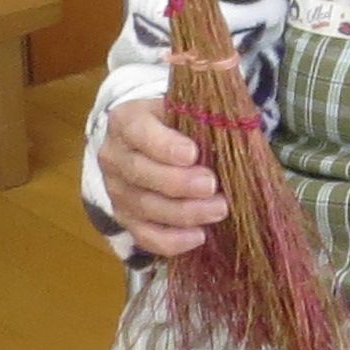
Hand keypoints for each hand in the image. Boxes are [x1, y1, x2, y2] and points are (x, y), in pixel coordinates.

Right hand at [99, 98, 226, 255]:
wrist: (155, 140)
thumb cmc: (181, 122)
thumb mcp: (188, 108)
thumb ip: (204, 118)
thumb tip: (235, 130)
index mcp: (127, 120)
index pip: (139, 132)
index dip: (164, 145)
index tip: (193, 154)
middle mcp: (114, 156)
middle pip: (140, 173)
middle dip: (179, 183)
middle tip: (212, 186)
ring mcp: (116, 190)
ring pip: (144, 207)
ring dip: (183, 213)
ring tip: (218, 210)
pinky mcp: (125, 217)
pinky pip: (144, 235)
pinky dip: (171, 240)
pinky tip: (199, 236)